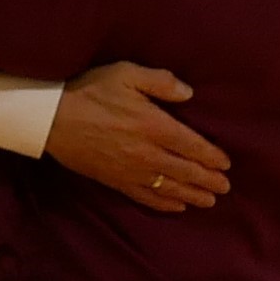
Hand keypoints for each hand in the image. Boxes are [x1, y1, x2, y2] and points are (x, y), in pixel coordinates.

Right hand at [46, 62, 230, 212]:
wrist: (53, 119)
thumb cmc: (90, 91)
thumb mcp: (126, 73)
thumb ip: (160, 82)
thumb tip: (188, 93)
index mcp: (154, 125)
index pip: (193, 146)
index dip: (212, 157)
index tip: (226, 164)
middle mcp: (148, 153)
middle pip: (186, 171)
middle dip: (208, 180)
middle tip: (225, 187)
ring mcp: (132, 171)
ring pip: (170, 188)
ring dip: (192, 195)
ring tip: (209, 201)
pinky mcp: (116, 181)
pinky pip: (146, 197)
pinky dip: (164, 203)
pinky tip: (177, 206)